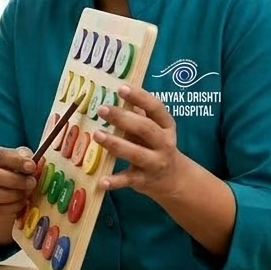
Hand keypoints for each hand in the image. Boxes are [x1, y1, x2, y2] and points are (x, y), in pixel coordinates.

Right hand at [0, 144, 38, 240]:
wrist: (3, 192)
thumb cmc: (13, 171)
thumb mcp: (21, 160)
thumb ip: (29, 159)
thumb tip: (39, 162)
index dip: (15, 161)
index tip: (32, 166)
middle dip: (14, 180)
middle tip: (31, 183)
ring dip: (13, 194)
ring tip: (27, 193)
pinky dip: (13, 207)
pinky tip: (22, 202)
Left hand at [92, 84, 187, 199]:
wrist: (173, 179)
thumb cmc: (156, 146)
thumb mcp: (153, 128)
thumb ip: (137, 114)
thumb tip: (113, 93)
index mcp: (166, 126)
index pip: (156, 108)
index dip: (139, 97)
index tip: (121, 88)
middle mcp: (164, 143)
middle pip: (145, 129)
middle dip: (123, 118)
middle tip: (102, 109)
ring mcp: (155, 163)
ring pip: (136, 153)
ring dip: (116, 144)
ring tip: (97, 135)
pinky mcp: (144, 180)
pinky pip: (128, 179)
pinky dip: (114, 181)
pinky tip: (101, 181)